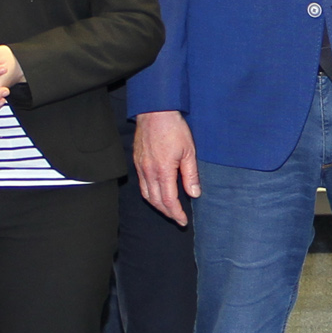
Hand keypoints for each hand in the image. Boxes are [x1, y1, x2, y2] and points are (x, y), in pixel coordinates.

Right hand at [136, 111, 200, 226]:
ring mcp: (141, 167)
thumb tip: (194, 194)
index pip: (169, 200)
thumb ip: (191, 175)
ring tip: (168, 210)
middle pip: (156, 201)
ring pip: (146, 195)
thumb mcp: (189, 151)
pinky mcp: (137, 162)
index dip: (176, 213)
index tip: (183, 221)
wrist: (155, 111)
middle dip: (167, 213)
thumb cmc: (173, 129)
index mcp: (163, 171)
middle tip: (177, 219)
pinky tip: (157, 194)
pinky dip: (149, 194)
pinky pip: (141, 184)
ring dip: (157, 206)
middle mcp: (149, 172)